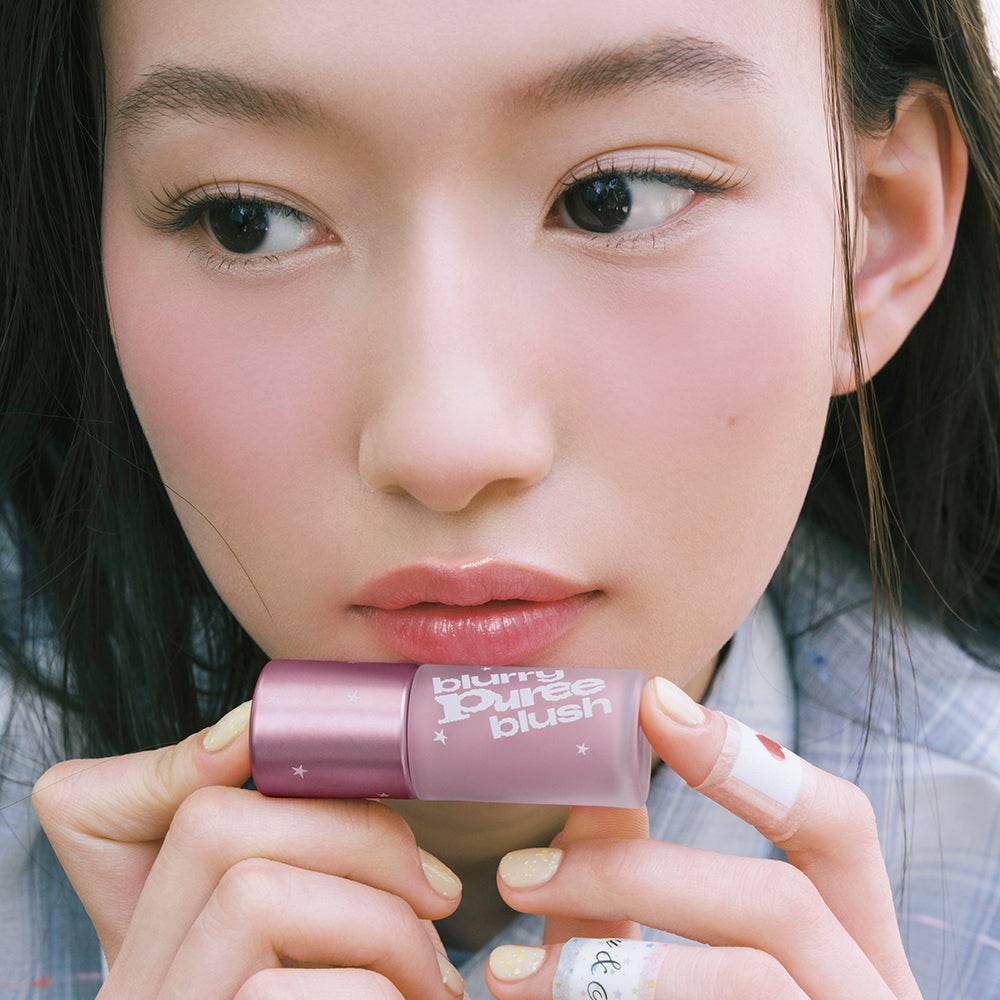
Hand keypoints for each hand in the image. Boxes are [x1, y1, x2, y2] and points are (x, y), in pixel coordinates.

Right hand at [31, 702, 466, 998]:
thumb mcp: (316, 965)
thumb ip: (306, 878)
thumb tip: (260, 736)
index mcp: (158, 948)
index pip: (190, 810)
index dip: (280, 776)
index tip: (386, 796)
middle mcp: (133, 990)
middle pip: (221, 830)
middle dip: (359, 842)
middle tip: (440, 901)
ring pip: (258, 894)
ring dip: (381, 926)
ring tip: (434, 983)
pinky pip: (294, 994)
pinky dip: (381, 997)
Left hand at [485, 676, 923, 998]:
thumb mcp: (671, 970)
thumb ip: (635, 896)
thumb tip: (588, 795)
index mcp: (852, 951)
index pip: (838, 828)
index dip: (749, 760)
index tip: (651, 704)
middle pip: (779, 900)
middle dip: (638, 876)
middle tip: (517, 874)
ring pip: (752, 981)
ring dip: (615, 967)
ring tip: (502, 976)